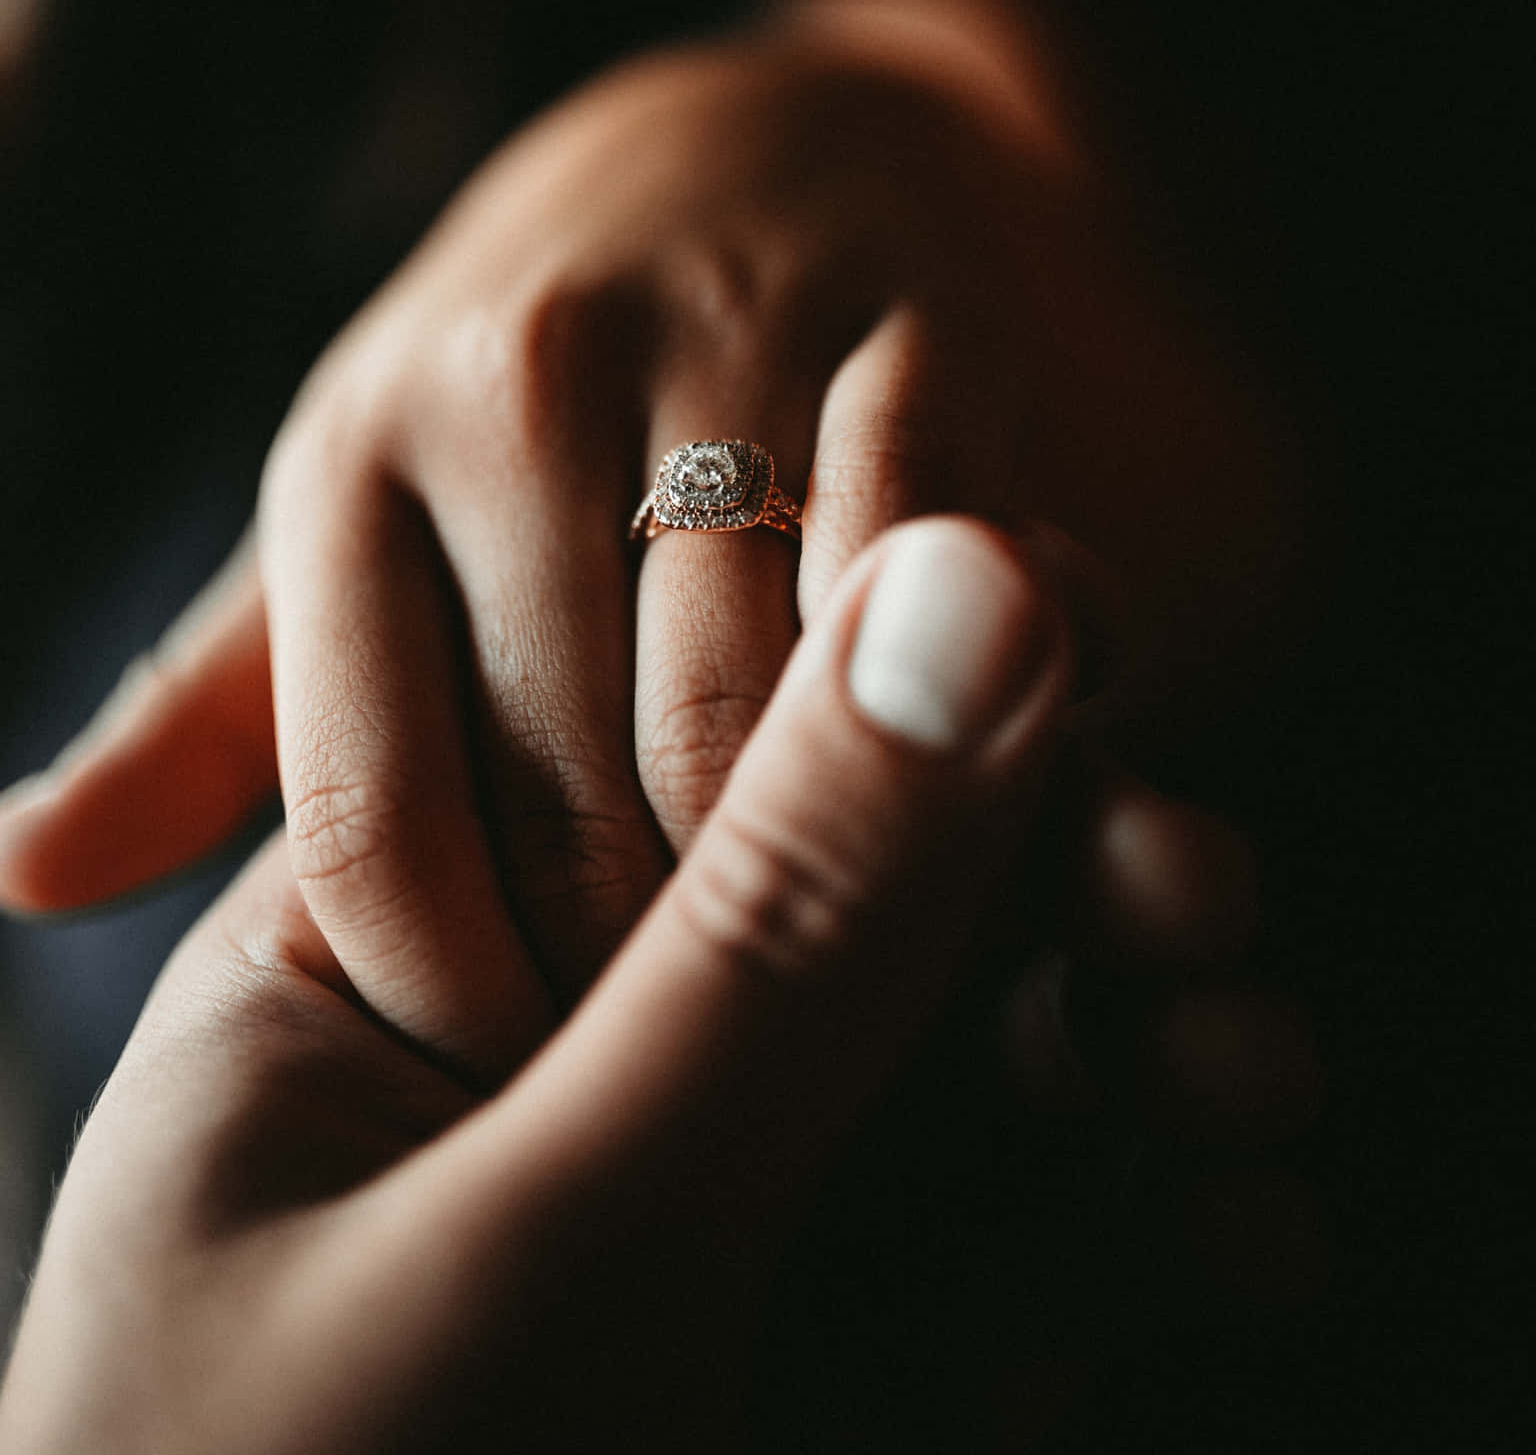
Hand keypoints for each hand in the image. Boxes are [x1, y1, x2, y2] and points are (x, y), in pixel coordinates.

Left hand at [0, 0, 1303, 1091]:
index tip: (520, 1097)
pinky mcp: (917, 342)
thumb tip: (21, 877)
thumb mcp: (355, 504)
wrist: (776, 141)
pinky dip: (935, 731)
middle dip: (634, 990)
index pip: (376, 823)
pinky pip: (921, 597)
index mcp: (353, 454)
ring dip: (785, 898)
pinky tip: (939, 819)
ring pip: (752, 728)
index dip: (457, 1005)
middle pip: (582, 802)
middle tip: (682, 1076)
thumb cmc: (538, 373)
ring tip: (804, 993)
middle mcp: (520, 389)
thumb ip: (217, 702)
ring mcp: (727, 350)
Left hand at [0, 522, 1319, 1452]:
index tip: (1077, 635)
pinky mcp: (831, 1391)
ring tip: (1252, 1046)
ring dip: (1128, 1056)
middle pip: (835, 920)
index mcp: (390, 976)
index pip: (652, 752)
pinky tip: (1256, 1215)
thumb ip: (777, 933)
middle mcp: (547, 1084)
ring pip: (952, 1094)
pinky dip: (1140, 1241)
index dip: (880, 693)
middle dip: (1040, 894)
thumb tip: (966, 578)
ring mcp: (699, 1250)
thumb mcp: (548, 1249)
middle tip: (1197, 869)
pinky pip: (1005, 1276)